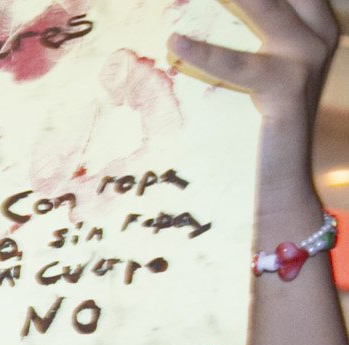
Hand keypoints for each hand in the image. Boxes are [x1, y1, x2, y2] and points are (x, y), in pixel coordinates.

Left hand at [171, 0, 336, 228]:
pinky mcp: (285, 91)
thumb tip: (197, 17)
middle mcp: (318, 29)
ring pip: (265, 7)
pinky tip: (175, 42)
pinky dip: (208, 53)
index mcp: (315, 18)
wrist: (282, 179)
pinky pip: (242, 67)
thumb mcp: (257, 61)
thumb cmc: (260, 117)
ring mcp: (307, 58)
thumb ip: (248, 24)